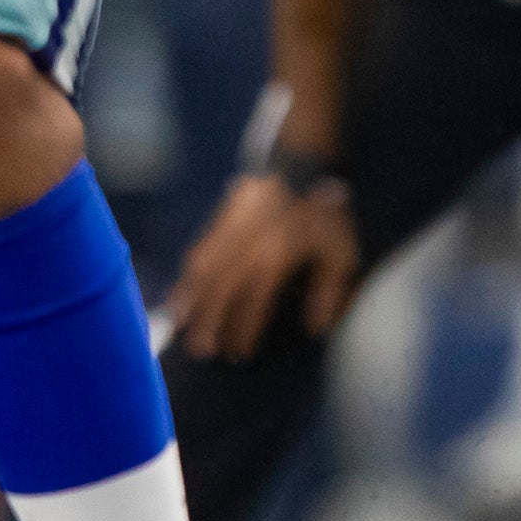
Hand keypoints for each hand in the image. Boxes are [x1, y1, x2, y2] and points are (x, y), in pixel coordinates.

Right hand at [163, 174, 360, 361]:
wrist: (306, 165)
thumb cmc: (326, 217)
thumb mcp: (342, 253)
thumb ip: (330, 293)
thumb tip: (315, 329)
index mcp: (277, 256)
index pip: (252, 303)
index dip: (243, 332)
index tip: (240, 355)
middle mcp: (248, 245)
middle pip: (220, 291)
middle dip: (209, 324)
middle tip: (203, 351)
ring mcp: (230, 229)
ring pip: (202, 272)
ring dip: (191, 303)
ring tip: (182, 329)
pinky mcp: (220, 218)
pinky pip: (197, 251)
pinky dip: (186, 277)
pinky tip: (178, 297)